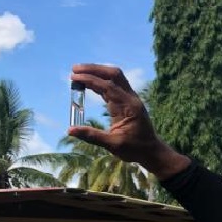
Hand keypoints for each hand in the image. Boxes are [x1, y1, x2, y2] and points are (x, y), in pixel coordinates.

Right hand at [68, 64, 189, 178]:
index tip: (74, 76)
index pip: (108, 87)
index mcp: (129, 107)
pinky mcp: (128, 101)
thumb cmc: (135, 150)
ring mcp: (131, 99)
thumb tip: (70, 130)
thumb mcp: (113, 145)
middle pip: (114, 74)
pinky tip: (90, 82)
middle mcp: (131, 99)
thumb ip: (92, 136)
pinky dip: (102, 81)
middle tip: (74, 69)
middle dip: (94, 69)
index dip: (90, 79)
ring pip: (115, 77)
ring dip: (98, 72)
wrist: (152, 151)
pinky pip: (115, 85)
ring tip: (79, 72)